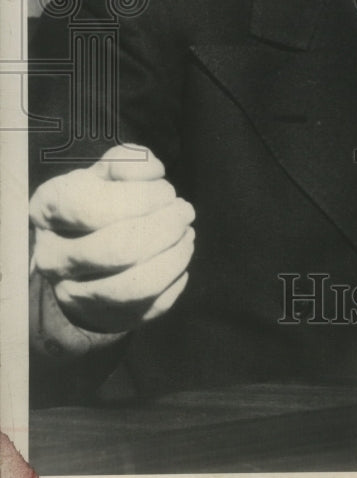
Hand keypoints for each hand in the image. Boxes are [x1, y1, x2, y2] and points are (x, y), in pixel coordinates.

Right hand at [29, 145, 194, 333]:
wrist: (87, 252)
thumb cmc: (102, 201)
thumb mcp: (108, 171)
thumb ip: (129, 160)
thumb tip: (152, 171)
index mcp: (49, 210)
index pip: (96, 208)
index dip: (143, 198)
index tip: (166, 190)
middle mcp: (53, 256)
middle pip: (120, 249)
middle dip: (166, 227)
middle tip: (185, 211)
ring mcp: (75, 294)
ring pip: (138, 285)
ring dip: (176, 255)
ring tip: (187, 234)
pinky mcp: (106, 317)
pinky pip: (152, 305)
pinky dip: (176, 278)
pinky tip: (178, 256)